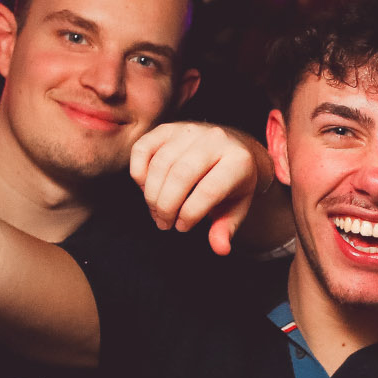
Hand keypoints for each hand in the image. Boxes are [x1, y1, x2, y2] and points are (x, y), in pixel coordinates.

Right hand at [130, 121, 270, 253]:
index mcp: (238, 160)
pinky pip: (143, 149)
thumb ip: (226, 227)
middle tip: (164, 223)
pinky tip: (146, 189)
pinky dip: (139, 173)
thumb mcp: (237, 206)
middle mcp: (215, 139)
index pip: (209, 190)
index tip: (182, 227)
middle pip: (180, 176)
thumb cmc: (233, 182)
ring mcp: (190, 130)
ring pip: (160, 164)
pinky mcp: (168, 128)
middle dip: (166, 206)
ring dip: (152, 195)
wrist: (232, 147)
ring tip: (157, 213)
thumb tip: (220, 249)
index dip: (190, 213)